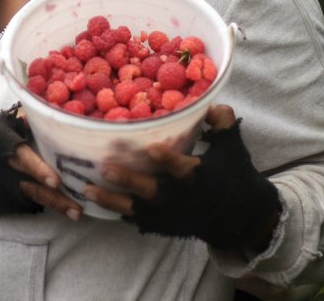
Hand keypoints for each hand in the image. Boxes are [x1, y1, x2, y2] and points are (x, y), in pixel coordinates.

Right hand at [0, 105, 82, 219]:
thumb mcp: (3, 122)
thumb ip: (26, 115)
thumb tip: (54, 106)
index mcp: (4, 145)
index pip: (22, 158)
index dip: (38, 169)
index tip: (55, 180)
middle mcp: (6, 170)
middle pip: (32, 184)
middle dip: (54, 196)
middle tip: (76, 207)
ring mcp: (6, 188)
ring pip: (34, 197)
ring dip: (56, 205)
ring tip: (77, 213)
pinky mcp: (7, 200)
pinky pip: (29, 203)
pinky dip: (48, 206)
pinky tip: (68, 209)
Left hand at [83, 105, 281, 252]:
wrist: (237, 216)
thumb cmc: (232, 173)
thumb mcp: (231, 145)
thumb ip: (220, 120)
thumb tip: (207, 100)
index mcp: (200, 176)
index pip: (182, 168)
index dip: (167, 159)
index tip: (151, 147)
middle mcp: (182, 197)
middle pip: (151, 190)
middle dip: (128, 180)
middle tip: (105, 168)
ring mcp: (169, 213)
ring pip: (136, 208)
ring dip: (111, 199)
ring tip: (86, 189)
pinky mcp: (161, 224)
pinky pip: (135, 219)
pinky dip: (116, 210)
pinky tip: (94, 200)